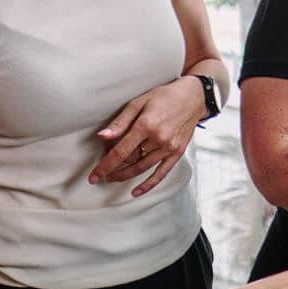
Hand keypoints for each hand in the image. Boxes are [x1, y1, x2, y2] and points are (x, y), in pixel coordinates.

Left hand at [91, 76, 204, 197]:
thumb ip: (120, 122)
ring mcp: (169, 147)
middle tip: (101, 176)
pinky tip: (136, 192)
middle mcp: (159, 138)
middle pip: (130, 161)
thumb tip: (102, 136)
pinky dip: (148, 184)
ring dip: (126, 176)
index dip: (105, 165)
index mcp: (146, 125)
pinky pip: (162, 173)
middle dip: (113, 171)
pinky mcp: (177, 152)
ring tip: (113, 179)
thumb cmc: (164, 96)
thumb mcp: (138, 102)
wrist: (193, 97)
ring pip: (143, 168)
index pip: (121, 151)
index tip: (94, 176)